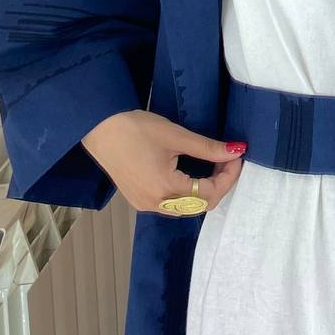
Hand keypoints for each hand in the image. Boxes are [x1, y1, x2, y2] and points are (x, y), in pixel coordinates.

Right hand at [80, 110, 245, 213]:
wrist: (98, 127)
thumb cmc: (135, 128)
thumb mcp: (176, 136)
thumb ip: (208, 148)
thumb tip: (236, 151)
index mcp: (165, 190)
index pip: (210, 194)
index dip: (228, 177)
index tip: (237, 157)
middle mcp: (155, 204)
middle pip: (199, 206)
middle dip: (219, 184)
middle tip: (227, 160)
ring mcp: (145, 204)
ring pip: (186, 207)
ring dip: (204, 190)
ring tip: (213, 165)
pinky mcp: (138, 199)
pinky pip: (171, 203)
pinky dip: (188, 191)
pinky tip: (192, 172)